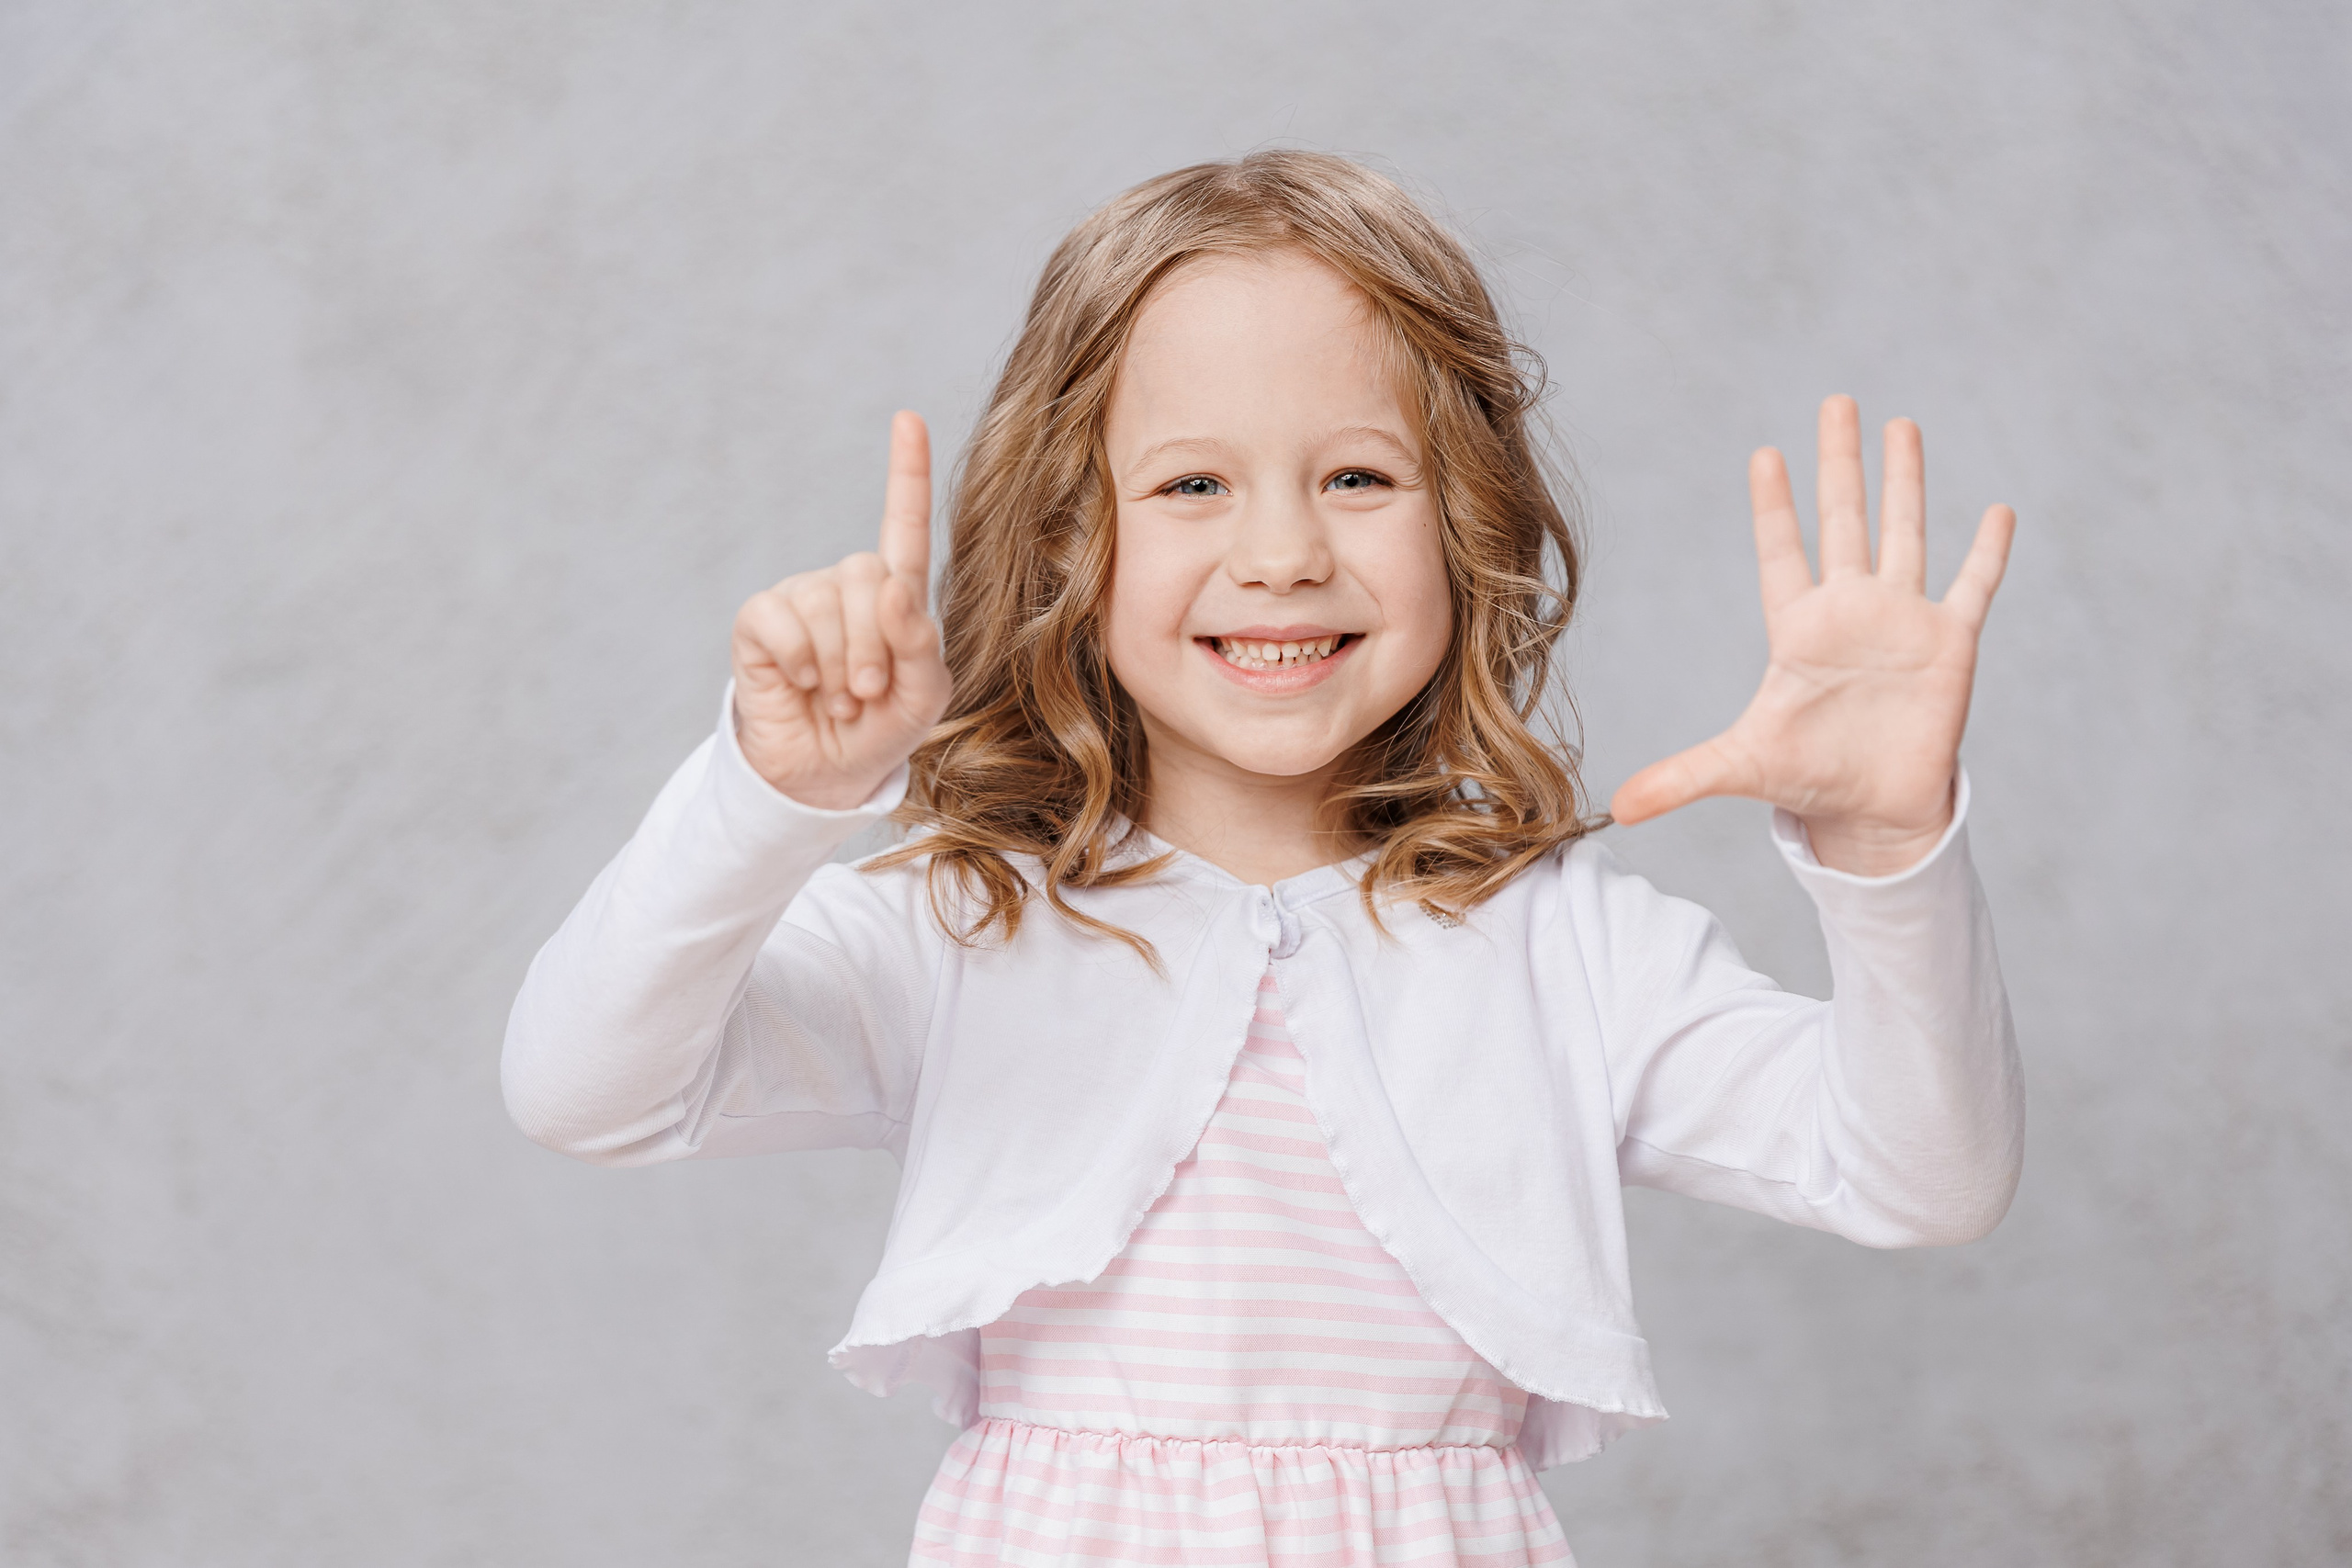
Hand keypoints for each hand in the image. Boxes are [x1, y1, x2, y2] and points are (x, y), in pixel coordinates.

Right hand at [730, 411, 950, 809]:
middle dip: (874, 645)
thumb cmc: (880, 729)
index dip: (906, 472)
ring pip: (826, 603)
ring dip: (837, 666)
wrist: (823, 775)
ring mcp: (801, 598)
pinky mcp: (761, 619)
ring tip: (837, 697)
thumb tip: (893, 588)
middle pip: (868, 574)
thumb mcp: (923, 698)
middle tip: (867, 692)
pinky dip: (798, 661)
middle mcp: (847, 586)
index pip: (905, 527)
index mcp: (897, 596)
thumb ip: (921, 645)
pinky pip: (781, 619)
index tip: (907, 419)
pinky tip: (800, 683)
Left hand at [1609, 395, 2014, 875]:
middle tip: (1837, 402)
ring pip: (1906, 533)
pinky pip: (1973, 586)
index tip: (1765, 454)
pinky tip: (1999, 511)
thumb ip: (1680, 778)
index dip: (1774, 506)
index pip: (1782, 553)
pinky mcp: (1949, 645)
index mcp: (1798, 629)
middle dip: (1840, 462)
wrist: (1872, 813)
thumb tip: (1617, 811)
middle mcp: (1851, 611)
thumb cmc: (1806, 781)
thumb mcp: (1739, 770)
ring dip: (1906, 481)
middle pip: (1843, 520)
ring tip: (1901, 425)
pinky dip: (1988, 551)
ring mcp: (1902, 622)